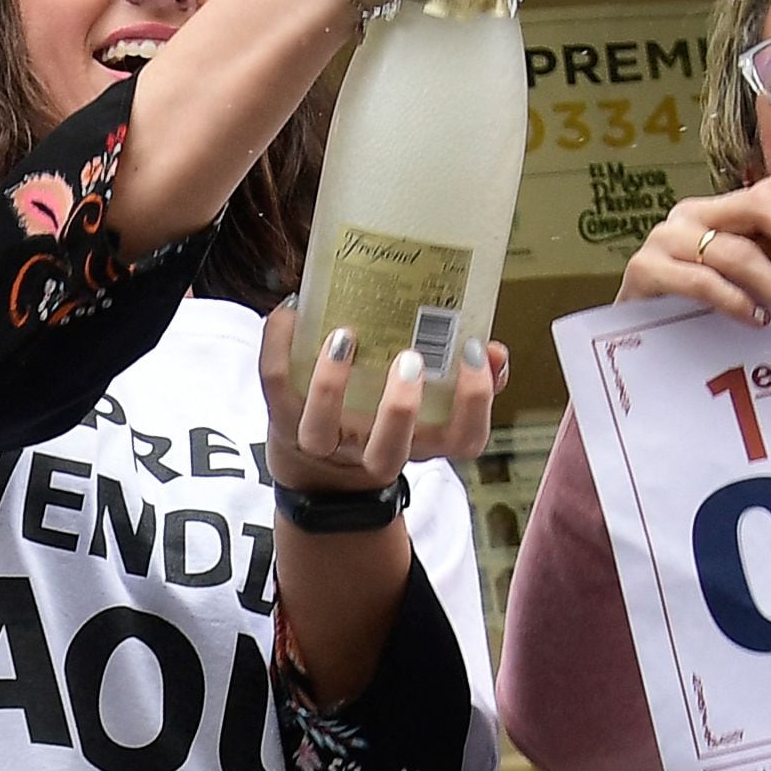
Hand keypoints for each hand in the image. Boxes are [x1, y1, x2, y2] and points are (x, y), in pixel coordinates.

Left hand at [259, 303, 508, 490]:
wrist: (317, 461)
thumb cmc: (386, 413)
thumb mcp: (433, 405)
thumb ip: (468, 378)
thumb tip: (494, 349)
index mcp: (420, 443)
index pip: (462, 440)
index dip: (474, 402)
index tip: (474, 353)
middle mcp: (372, 451)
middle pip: (388, 452)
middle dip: (400, 408)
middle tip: (410, 357)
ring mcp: (324, 441)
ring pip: (320, 428)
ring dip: (330, 383)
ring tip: (345, 335)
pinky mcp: (283, 418)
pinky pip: (276, 383)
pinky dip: (279, 343)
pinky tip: (295, 309)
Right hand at [617, 171, 770, 328]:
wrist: (633, 341)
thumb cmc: (696, 308)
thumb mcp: (744, 277)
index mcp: (722, 208)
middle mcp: (694, 213)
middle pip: (761, 203)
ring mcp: (666, 238)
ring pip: (737, 252)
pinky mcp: (645, 269)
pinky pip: (702, 281)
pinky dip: (736, 301)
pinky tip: (756, 320)